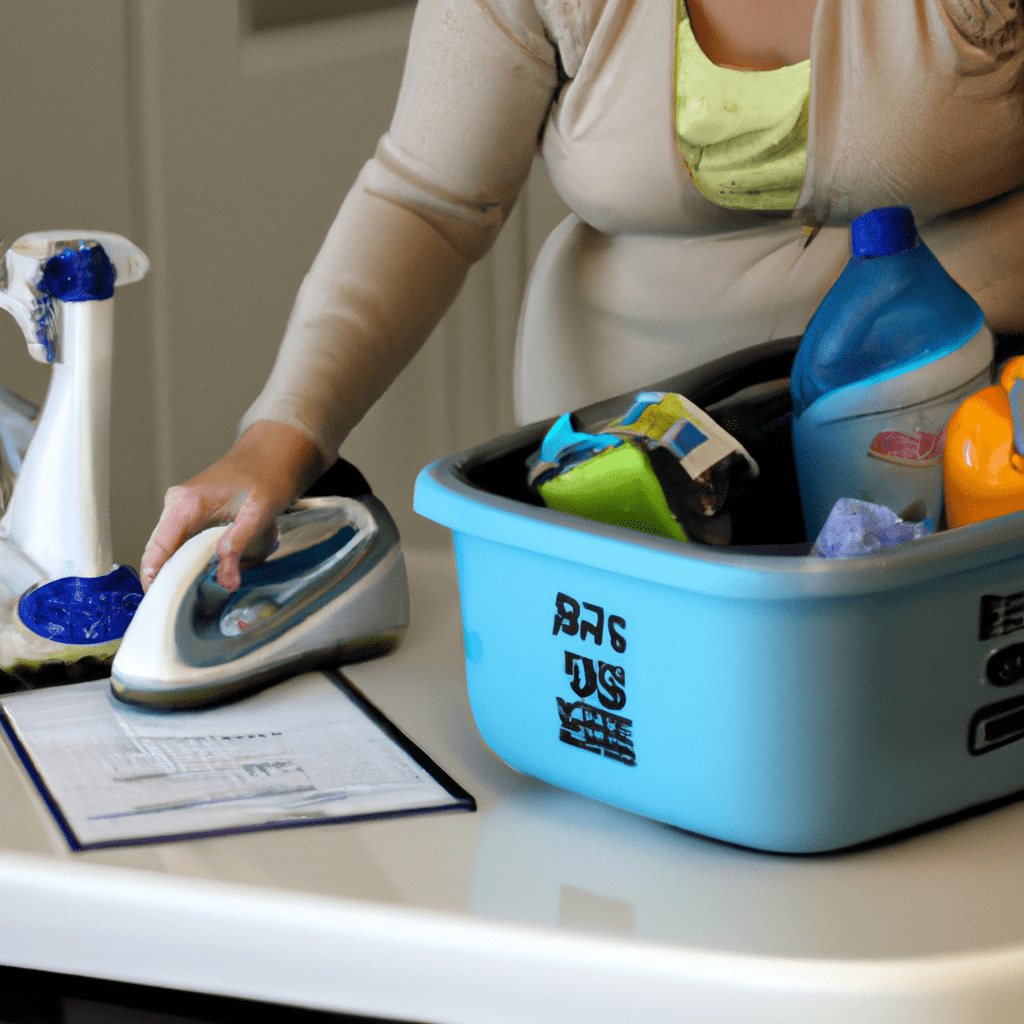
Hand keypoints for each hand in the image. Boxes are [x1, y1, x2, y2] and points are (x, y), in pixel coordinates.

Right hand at [140, 420, 326, 591]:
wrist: (269, 459)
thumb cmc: (265, 480)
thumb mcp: (259, 514)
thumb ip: (239, 546)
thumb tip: (226, 581)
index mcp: (186, 504)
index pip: (159, 546)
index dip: (155, 575)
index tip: (157, 601)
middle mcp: (176, 505)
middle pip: (160, 550)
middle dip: (166, 578)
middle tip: (176, 608)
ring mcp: (179, 509)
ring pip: (169, 548)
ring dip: (178, 569)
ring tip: (188, 596)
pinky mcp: (188, 514)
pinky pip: (180, 542)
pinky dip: (187, 559)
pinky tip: (200, 574)